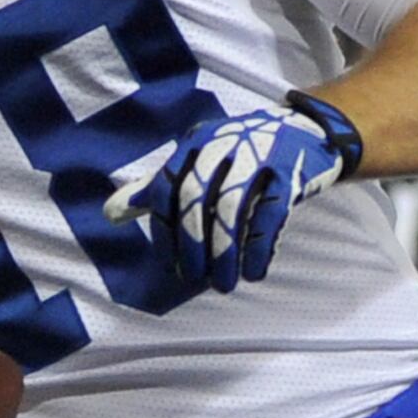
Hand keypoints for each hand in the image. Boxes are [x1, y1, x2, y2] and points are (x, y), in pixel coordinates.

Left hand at [100, 94, 364, 294]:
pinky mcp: (292, 171)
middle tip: (193, 279)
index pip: (168, 186)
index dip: (165, 229)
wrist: (308, 132)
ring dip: (225, 251)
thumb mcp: (198, 162)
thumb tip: (110, 213)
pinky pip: (272, 213)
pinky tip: (255, 272)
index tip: (169, 265)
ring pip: (233, 207)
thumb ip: (157, 188)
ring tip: (223, 285)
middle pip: (197, 197)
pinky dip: (260, 247)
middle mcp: (224, 143)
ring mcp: (260, 154)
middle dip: (192, 243)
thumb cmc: (242, 155)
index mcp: (196, 142)